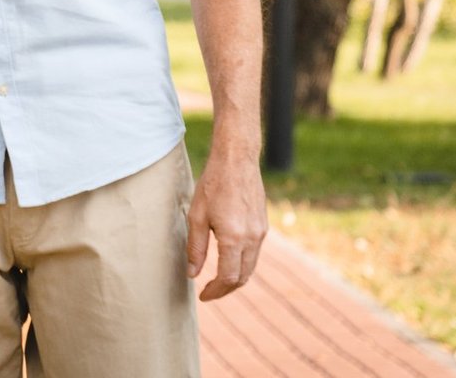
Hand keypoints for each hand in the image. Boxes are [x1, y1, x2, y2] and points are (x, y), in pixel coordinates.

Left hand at [186, 148, 266, 300]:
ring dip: (236, 277)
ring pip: (251, 266)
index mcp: (234, 238)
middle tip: (209, 292)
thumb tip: (192, 274)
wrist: (237, 161)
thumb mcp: (197, 217)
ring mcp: (261, 232)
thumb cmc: (213, 185)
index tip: (203, 295)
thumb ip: (196, 248)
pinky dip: (242, 263)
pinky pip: (254, 253)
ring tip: (217, 280)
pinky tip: (228, 259)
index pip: (228, 277)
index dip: (215, 290)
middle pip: (243, 277)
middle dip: (226, 289)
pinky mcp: (263, 225)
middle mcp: (252, 238)